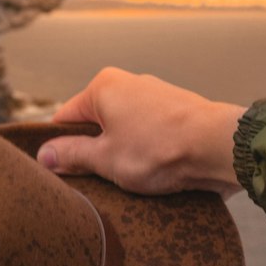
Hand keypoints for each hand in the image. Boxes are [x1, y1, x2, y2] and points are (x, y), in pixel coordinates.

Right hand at [37, 68, 244, 196]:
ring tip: (131, 179)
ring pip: (123, 130)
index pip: (65, 119)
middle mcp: (128, 83)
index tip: (61, 173)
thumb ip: (71, 155)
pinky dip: (146, 152)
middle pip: (96, 124)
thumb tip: (45, 155)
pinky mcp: (177, 111)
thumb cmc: (161, 149)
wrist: (220, 147)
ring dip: (122, 155)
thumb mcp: (106, 159)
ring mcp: (155, 96)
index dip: (60, 148)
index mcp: (103, 87)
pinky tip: (153, 172)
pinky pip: (148, 133)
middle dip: (94, 152)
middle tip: (98, 181)